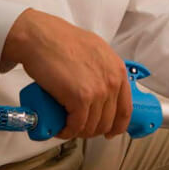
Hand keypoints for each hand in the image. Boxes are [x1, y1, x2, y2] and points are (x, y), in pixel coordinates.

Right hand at [1, 9, 131, 139]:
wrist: (42, 37)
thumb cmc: (63, 41)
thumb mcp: (97, 52)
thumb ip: (104, 70)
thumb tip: (102, 87)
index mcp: (118, 71)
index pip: (126, 108)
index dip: (118, 125)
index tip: (110, 132)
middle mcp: (112, 82)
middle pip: (108, 121)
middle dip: (93, 130)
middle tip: (79, 128)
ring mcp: (98, 91)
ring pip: (92, 125)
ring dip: (78, 131)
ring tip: (67, 127)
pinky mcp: (80, 98)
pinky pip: (77, 125)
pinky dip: (67, 131)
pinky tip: (60, 129)